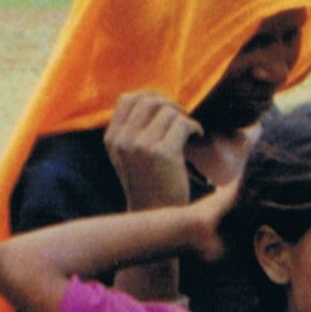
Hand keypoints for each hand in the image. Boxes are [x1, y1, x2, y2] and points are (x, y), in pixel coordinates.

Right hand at [103, 90, 201, 211]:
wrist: (156, 215)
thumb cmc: (148, 183)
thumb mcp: (128, 156)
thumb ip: (132, 130)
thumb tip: (156, 100)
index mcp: (112, 138)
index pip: (127, 99)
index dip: (150, 96)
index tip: (165, 108)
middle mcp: (123, 140)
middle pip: (149, 100)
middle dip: (169, 104)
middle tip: (181, 117)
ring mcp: (141, 146)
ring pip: (167, 111)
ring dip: (183, 116)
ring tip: (190, 130)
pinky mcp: (163, 154)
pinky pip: (182, 124)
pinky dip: (194, 126)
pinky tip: (198, 136)